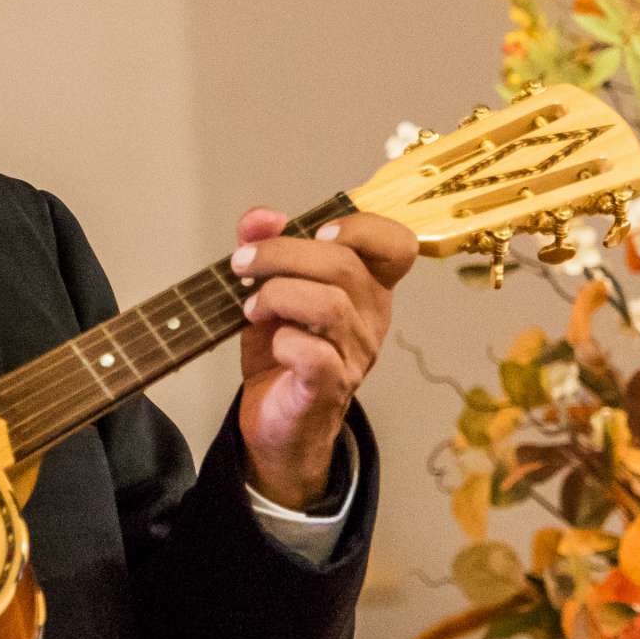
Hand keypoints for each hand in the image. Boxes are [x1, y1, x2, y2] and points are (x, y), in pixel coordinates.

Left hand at [231, 207, 416, 507]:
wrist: (276, 422)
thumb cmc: (282, 352)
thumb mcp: (270, 291)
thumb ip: (266, 248)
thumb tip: (261, 216)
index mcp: (366, 287)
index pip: (397, 246)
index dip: (362, 228)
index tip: (317, 230)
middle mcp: (370, 318)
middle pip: (344, 265)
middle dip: (282, 253)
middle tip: (242, 264)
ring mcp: (355, 354)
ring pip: (330, 305)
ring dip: (278, 295)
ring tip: (251, 308)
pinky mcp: (329, 386)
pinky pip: (315, 354)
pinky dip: (284, 340)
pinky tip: (271, 343)